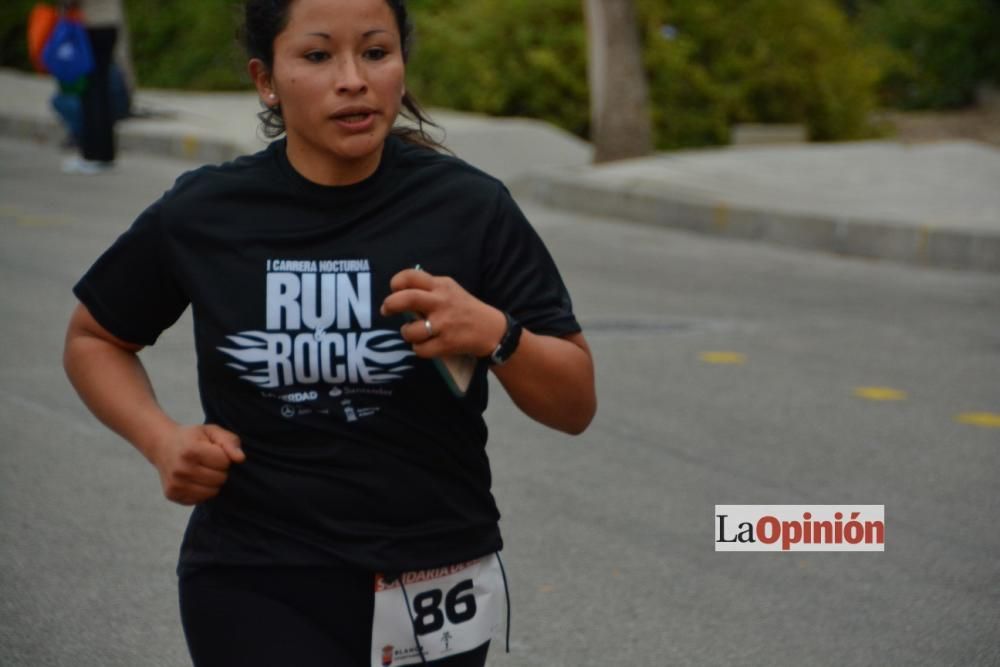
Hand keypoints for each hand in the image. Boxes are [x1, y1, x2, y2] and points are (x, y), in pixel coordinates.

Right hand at [149, 424, 245, 505]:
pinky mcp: (172, 495)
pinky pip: (200, 499)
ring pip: (212, 492)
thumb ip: (229, 442)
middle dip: (220, 470)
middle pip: (220, 479)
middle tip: (209, 462)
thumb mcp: (212, 431)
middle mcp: (181, 469)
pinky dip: (202, 491)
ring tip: (203, 470)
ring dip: (213, 482)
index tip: (214, 451)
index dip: (224, 456)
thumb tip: (240, 459)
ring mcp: (175, 484)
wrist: (162, 445)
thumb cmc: (192, 438)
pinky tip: (195, 479)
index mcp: (191, 451)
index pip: (225, 462)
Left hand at [380, 268, 506, 358]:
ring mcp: (443, 324)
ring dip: (406, 332)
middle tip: (386, 310)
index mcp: (441, 286)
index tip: (394, 289)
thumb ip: (428, 288)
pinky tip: (426, 344)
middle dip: (390, 304)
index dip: (397, 282)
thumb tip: (399, 293)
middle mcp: (441, 302)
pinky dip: (419, 348)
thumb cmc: (464, 308)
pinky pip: (420, 349)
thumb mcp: (449, 289)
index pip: (412, 276)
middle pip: (406, 299)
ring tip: (413, 332)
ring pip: (410, 330)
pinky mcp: (446, 344)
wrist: (490, 329)